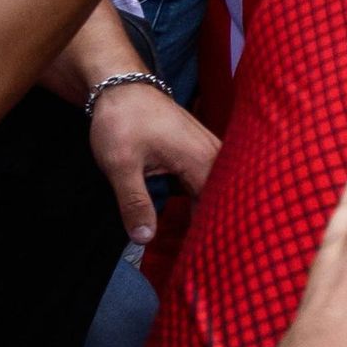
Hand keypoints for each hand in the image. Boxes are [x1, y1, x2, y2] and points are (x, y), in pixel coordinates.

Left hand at [89, 73, 220, 243]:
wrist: (122, 86)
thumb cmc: (122, 121)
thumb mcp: (121, 166)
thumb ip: (134, 203)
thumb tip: (145, 239)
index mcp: (201, 160)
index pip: (218, 207)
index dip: (214, 235)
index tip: (210, 260)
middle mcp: (215, 155)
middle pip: (225, 200)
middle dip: (220, 229)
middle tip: (212, 260)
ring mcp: (210, 151)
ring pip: (219, 191)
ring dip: (212, 215)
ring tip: (209, 246)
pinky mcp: (200, 151)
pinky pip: (210, 182)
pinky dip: (203, 201)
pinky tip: (196, 220)